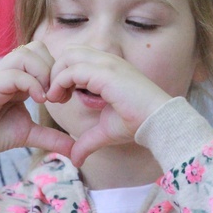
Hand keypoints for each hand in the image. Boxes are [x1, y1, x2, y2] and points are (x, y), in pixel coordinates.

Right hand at [0, 41, 74, 161]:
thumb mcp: (30, 134)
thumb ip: (52, 137)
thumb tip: (76, 150)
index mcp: (19, 76)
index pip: (43, 54)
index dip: (58, 71)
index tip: (64, 97)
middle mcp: (8, 71)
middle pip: (37, 47)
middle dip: (53, 69)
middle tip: (57, 96)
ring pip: (25, 54)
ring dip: (42, 74)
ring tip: (46, 98)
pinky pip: (13, 74)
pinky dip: (30, 84)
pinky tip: (38, 101)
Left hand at [46, 46, 172, 165]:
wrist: (157, 122)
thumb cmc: (136, 123)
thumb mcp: (105, 131)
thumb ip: (87, 141)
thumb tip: (75, 160)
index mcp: (108, 67)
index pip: (76, 56)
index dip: (63, 73)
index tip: (61, 97)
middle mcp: (106, 60)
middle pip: (68, 52)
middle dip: (56, 72)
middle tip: (56, 96)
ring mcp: (106, 64)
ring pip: (67, 56)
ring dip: (56, 76)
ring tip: (56, 98)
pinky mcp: (105, 73)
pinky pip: (72, 70)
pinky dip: (59, 83)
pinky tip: (60, 100)